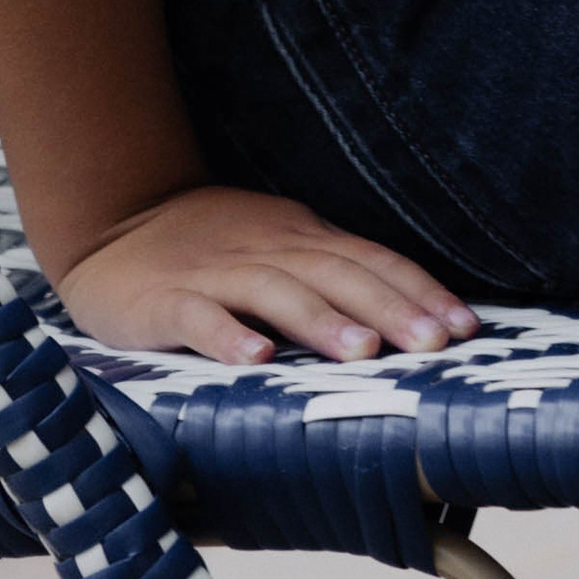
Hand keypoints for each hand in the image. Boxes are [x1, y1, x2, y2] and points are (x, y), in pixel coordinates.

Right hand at [56, 184, 479, 366]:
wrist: (113, 218)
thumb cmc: (206, 246)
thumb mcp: (275, 248)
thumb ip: (327, 276)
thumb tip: (403, 317)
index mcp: (298, 238)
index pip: (370, 260)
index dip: (417, 291)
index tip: (465, 326)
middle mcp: (266, 248)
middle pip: (336, 273)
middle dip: (389, 308)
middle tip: (435, 344)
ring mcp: (215, 272)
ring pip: (277, 292)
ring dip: (322, 321)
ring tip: (363, 352)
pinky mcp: (166, 299)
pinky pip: (200, 316)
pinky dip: (228, 336)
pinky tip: (255, 360)